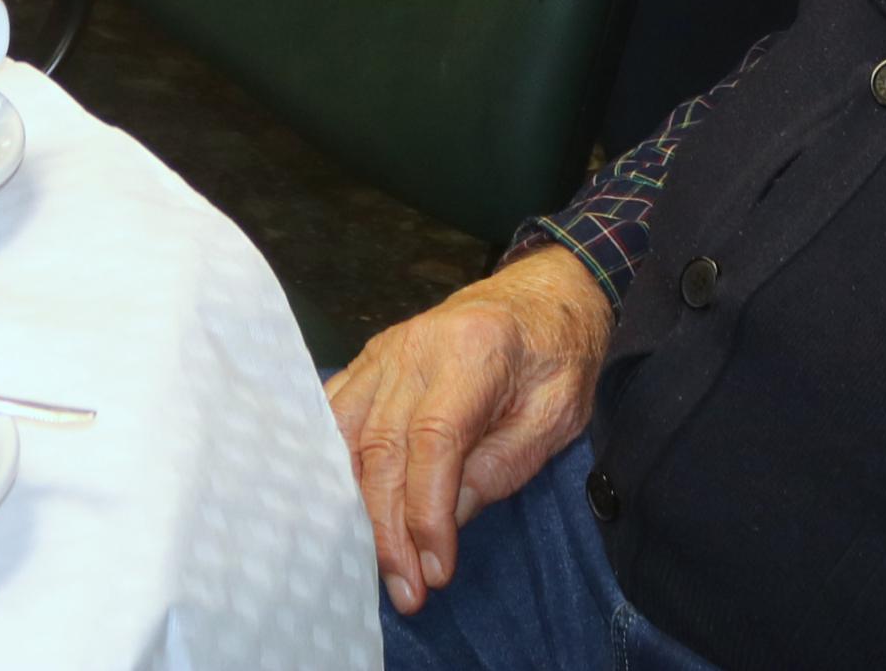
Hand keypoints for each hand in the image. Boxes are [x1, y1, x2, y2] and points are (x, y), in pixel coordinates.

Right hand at [326, 245, 612, 615]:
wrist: (542, 296)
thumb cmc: (557, 358)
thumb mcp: (555, 416)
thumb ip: (500, 466)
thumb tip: (442, 523)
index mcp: (474, 353)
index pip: (433, 442)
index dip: (425, 512)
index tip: (436, 570)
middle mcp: (416, 348)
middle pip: (382, 446)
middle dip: (389, 528)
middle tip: (407, 590)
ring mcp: (385, 351)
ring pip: (347, 434)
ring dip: (354, 506)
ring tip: (372, 563)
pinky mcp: (371, 360)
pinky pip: (335, 413)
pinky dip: (329, 463)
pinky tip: (334, 507)